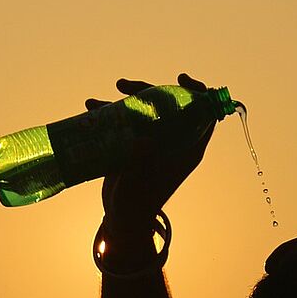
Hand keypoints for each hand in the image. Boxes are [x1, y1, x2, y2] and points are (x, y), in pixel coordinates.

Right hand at [86, 73, 216, 238]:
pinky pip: (129, 119)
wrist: (122, 218)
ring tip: (96, 102)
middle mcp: (174, 141)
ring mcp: (155, 140)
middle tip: (123, 86)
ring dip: (125, 98)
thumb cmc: (135, 206)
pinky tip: (91, 108)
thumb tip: (144, 142)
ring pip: (148, 108)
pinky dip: (111, 111)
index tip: (180, 79)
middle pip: (171, 103)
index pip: (205, 115)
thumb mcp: (137, 185)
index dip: (198, 92)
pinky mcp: (136, 143)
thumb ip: (141, 165)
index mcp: (187, 149)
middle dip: (148, 89)